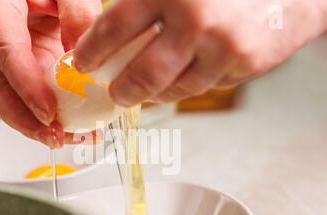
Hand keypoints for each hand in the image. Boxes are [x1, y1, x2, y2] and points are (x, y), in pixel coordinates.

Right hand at [0, 0, 100, 147]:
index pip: (6, 52)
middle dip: (25, 119)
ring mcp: (3, 59)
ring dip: (33, 127)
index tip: (48, 111)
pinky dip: (44, 119)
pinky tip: (68, 129)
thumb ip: (77, 13)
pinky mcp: (19, 72)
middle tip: (55, 137)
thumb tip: (84, 56)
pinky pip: (24, 100)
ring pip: (7, 101)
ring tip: (66, 140)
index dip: (25, 85)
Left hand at [74, 0, 326, 105]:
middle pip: (142, 74)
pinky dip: (189, 84)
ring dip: (156, 92)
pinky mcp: (243, 63)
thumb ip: (145, 4)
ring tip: (147, 88)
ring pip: (173, 89)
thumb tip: (106, 33)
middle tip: (115, 93)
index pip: (114, 28)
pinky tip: (187, 72)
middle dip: (121, 90)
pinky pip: (203, 87)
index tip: (82, 65)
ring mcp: (221, 44)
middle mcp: (194, 17)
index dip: (92, 52)